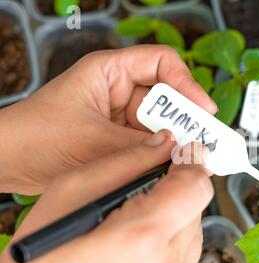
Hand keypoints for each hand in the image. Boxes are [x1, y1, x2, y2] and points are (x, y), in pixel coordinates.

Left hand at [0, 45, 215, 193]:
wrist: (7, 163)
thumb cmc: (34, 135)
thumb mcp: (92, 139)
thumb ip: (138, 147)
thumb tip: (178, 152)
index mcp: (110, 72)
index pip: (162, 64)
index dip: (188, 83)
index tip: (204, 109)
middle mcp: (119, 92)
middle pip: (166, 100)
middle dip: (186, 121)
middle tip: (204, 143)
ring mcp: (120, 118)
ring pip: (160, 127)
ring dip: (174, 143)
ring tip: (190, 160)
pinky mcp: (119, 141)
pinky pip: (148, 146)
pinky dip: (160, 158)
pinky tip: (169, 169)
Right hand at [0, 137, 212, 262]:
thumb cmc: (44, 250)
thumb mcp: (76, 187)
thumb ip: (129, 161)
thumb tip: (166, 145)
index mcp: (144, 235)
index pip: (197, 186)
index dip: (190, 164)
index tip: (182, 156)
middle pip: (196, 208)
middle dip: (177, 192)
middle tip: (147, 191)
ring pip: (192, 233)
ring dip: (173, 219)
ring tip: (135, 222)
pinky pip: (183, 258)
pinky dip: (168, 244)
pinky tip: (138, 245)